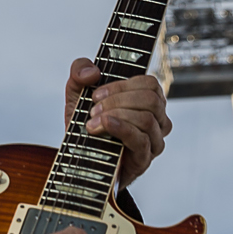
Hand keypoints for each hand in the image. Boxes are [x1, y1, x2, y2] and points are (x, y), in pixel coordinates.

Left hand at [66, 58, 171, 185]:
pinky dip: (122, 129)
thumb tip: (93, 71)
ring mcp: (153, 141)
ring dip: (117, 116)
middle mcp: (156, 120)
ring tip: (92, 124)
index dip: (122, 85)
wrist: (76, 162)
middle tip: (92, 110)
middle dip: (118, 101)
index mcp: (146, 101)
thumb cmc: (83, 126)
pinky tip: (106, 126)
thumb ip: (79, 71)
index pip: (150, 84)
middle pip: (151, 99)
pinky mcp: (144, 160)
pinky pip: (142, 140)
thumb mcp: (76, 94)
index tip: (96, 94)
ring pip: (148, 119)